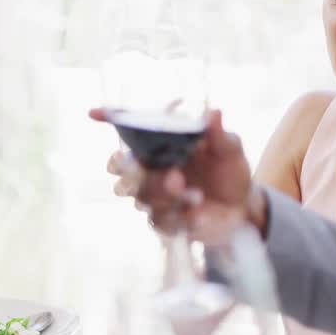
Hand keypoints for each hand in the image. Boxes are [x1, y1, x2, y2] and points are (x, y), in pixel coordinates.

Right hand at [94, 108, 267, 241]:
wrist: (241, 208)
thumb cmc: (229, 171)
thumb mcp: (230, 150)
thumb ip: (219, 135)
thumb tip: (213, 112)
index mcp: (160, 145)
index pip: (129, 131)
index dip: (109, 119)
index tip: (94, 113)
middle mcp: (150, 169)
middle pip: (123, 170)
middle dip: (132, 171)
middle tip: (152, 169)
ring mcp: (154, 197)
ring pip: (141, 197)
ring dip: (165, 195)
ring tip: (195, 194)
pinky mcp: (163, 222)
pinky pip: (160, 221)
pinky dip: (182, 216)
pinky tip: (200, 213)